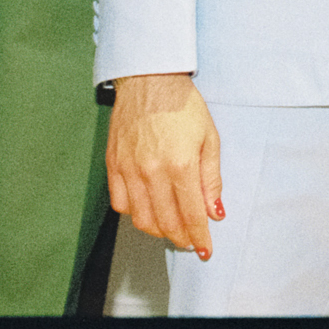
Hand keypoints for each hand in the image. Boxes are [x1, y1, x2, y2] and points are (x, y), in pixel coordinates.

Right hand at [107, 73, 223, 259]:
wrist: (150, 79)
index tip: (205, 250)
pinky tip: (148, 208)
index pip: (191, 215)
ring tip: (170, 226)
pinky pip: (121, 203)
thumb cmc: (182, 105)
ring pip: (141, 219)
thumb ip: (211, 179)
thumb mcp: (209, 138)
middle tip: (190, 240)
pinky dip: (135, 213)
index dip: (199, 238)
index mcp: (180, 165)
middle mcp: (152, 171)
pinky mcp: (113, 164)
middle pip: (166, 223)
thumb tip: (214, 212)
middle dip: (181, 238)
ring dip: (158, 230)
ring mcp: (129, 169)